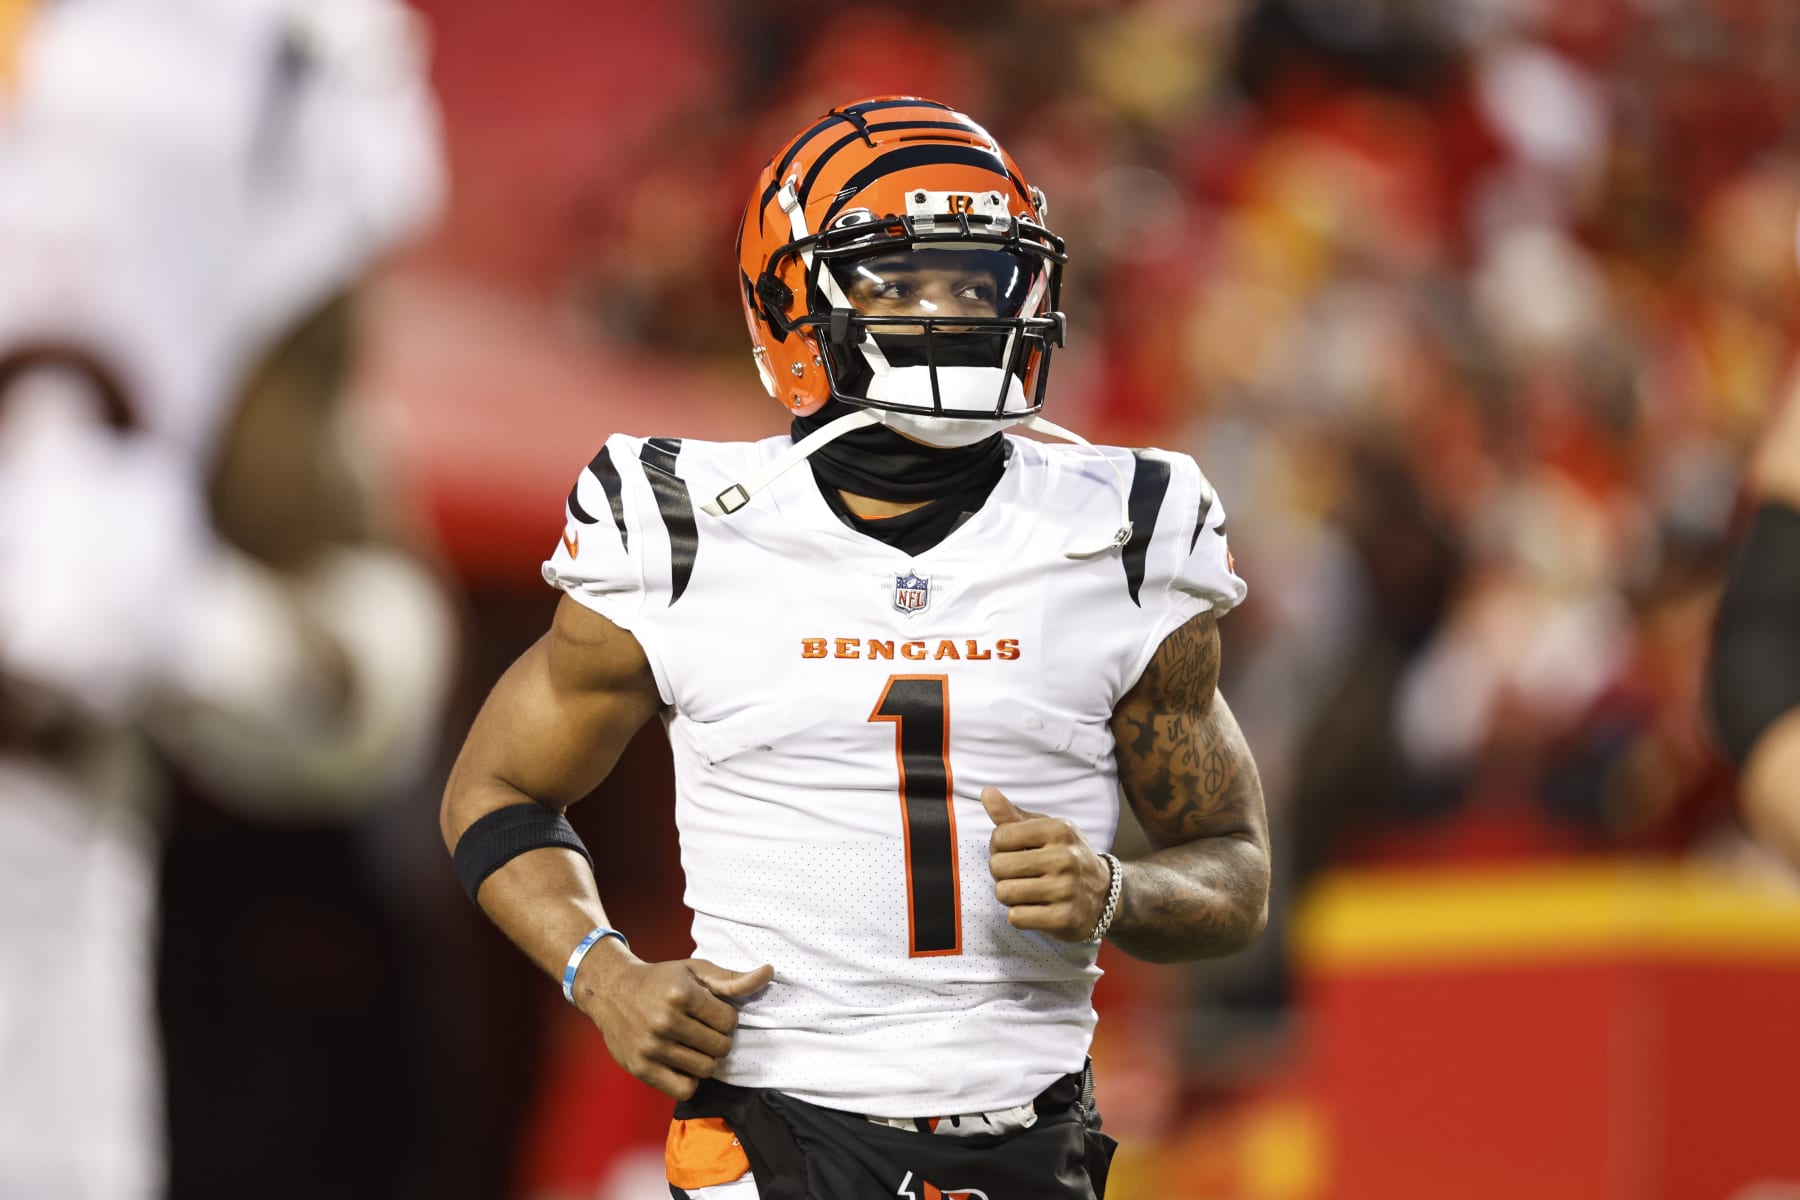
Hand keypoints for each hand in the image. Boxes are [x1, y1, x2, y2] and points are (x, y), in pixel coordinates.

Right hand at [576, 949, 773, 1100]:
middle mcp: (665, 1021)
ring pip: (706, 1070)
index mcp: (681, 994)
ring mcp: (651, 1047)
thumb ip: (732, 979)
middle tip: (701, 1029)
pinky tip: (681, 1062)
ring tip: (691, 1044)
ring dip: (704, 1059)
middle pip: (720, 1048)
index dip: (725, 1017)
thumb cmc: (661, 980)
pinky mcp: (641, 1069)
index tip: (710, 1012)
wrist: (611, 992)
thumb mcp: (695, 971)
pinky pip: (684, 1090)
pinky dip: (689, 1080)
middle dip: (717, 1039)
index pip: (729, 1021)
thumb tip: (769, 973)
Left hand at [981, 785, 1111, 942]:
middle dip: (1002, 873)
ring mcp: (1066, 890)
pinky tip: (1036, 908)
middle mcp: (1065, 858)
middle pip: (998, 866)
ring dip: (1009, 895)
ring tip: (1027, 891)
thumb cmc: (1065, 856)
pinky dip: (1020, 915)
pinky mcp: (1064, 918)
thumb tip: (986, 792)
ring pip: (1004, 893)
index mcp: (1059, 830)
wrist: (1103, 895)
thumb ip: (1012, 814)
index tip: (1014, 852)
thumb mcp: (1045, 830)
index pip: (1000, 837)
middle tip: (1020, 874)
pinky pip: (1016, 917)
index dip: (999, 847)